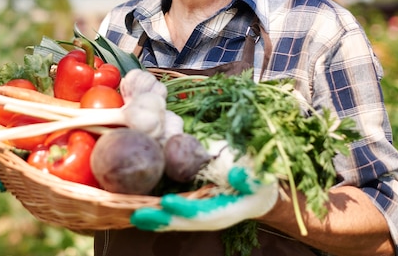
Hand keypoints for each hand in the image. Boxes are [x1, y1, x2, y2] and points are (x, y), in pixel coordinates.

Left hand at [130, 166, 277, 230]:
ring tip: (135, 216)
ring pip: (178, 221)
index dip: (184, 208)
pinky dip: (161, 216)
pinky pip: (178, 216)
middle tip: (137, 214)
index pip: (203, 213)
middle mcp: (213, 217)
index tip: (165, 201)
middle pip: (184, 222)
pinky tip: (145, 213)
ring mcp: (205, 216)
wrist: (263, 196)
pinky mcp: (200, 212)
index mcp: (227, 211)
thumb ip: (251, 178)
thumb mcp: (262, 179)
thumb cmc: (262, 185)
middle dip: (161, 219)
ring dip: (156, 220)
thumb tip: (236, 175)